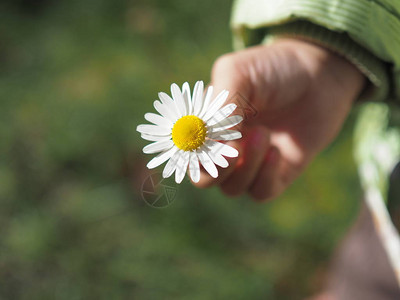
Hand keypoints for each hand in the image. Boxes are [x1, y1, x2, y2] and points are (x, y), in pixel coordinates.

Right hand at [194, 38, 364, 200]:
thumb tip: (209, 139)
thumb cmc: (272, 68)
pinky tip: (277, 150)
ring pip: (232, 188)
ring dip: (246, 166)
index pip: (187, 152)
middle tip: (234, 147)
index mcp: (208, 124)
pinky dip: (265, 176)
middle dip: (216, 170)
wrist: (319, 73)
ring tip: (264, 133)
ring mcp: (251, 161)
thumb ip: (217, 105)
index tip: (211, 138)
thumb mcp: (237, 73)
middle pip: (204, 178)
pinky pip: (261, 192)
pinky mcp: (277, 173)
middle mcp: (225, 146)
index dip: (193, 153)